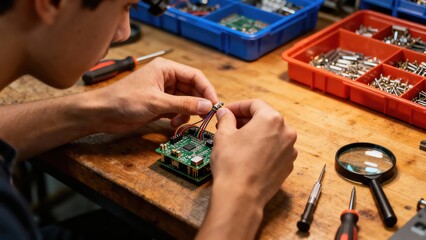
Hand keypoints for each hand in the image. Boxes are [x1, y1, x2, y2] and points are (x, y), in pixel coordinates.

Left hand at [92, 58, 217, 132]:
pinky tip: (173, 124)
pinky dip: (179, 117)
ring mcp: (163, 92)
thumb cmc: (124, 100)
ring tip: (183, 121)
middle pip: (192, 89)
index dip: (207, 90)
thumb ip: (183, 104)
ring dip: (187, 112)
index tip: (214, 104)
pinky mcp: (159, 105)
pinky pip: (177, 110)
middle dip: (198, 103)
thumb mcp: (157, 102)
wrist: (102, 113)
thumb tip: (206, 106)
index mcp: (166, 69)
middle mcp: (166, 78)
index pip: (195, 76)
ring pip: (185, 101)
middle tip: (205, 117)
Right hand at [211, 99, 296, 206]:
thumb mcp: (223, 134)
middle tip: (230, 125)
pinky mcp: (288, 165)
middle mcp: (286, 132)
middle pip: (265, 118)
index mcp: (271, 119)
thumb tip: (225, 114)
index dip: (238, 106)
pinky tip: (249, 155)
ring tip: (238, 141)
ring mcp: (290, 150)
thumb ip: (226, 119)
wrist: (241, 195)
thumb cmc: (232, 164)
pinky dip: (264, 148)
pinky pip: (275, 149)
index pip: (254, 104)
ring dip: (256, 134)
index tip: (227, 112)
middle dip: (246, 120)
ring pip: (271, 134)